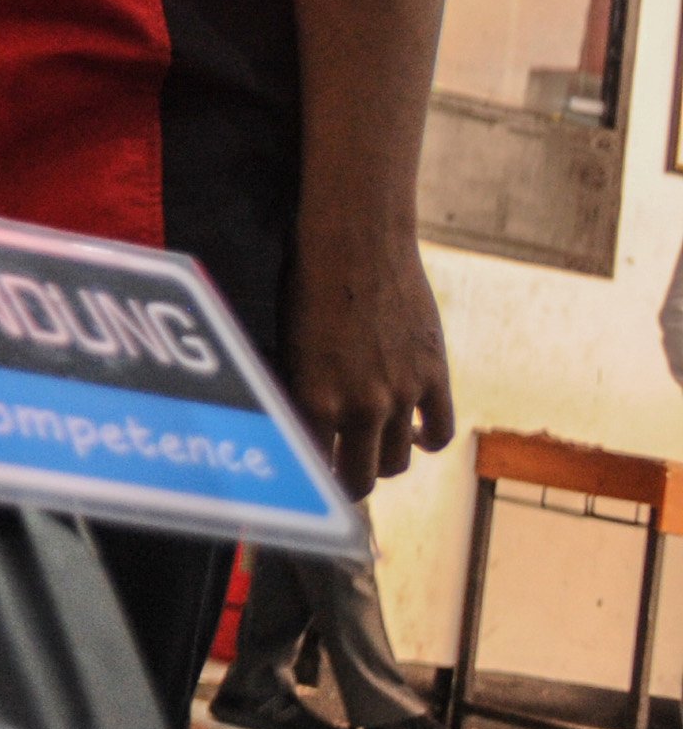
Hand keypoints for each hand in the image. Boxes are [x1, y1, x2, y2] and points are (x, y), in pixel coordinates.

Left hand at [283, 216, 454, 495]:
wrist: (359, 243)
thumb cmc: (308, 285)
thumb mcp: (288, 345)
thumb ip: (299, 391)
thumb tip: (296, 428)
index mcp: (313, 400)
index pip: (313, 467)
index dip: (312, 480)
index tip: (309, 485)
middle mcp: (359, 406)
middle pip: (361, 478)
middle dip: (351, 484)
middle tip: (344, 478)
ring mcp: (402, 395)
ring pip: (400, 461)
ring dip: (388, 462)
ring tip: (377, 454)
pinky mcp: (434, 377)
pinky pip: (440, 431)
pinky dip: (429, 441)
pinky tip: (418, 436)